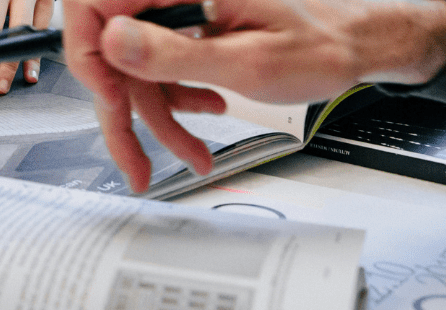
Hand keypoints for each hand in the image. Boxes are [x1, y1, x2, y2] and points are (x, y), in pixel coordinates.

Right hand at [61, 0, 445, 191]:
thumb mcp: (245, 62)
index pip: (96, 9)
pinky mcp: (187, 28)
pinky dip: (175, 100)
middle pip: (112, 49)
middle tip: (135, 158)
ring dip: (156, 115)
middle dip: (127, 110)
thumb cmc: (318, 46)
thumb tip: (112, 41)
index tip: (109, 102)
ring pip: (134, 66)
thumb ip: (174, 54)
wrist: (353, 47)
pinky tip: (203, 112)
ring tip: (188, 150)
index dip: (93, 60)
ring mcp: (180, 9)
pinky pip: (159, 67)